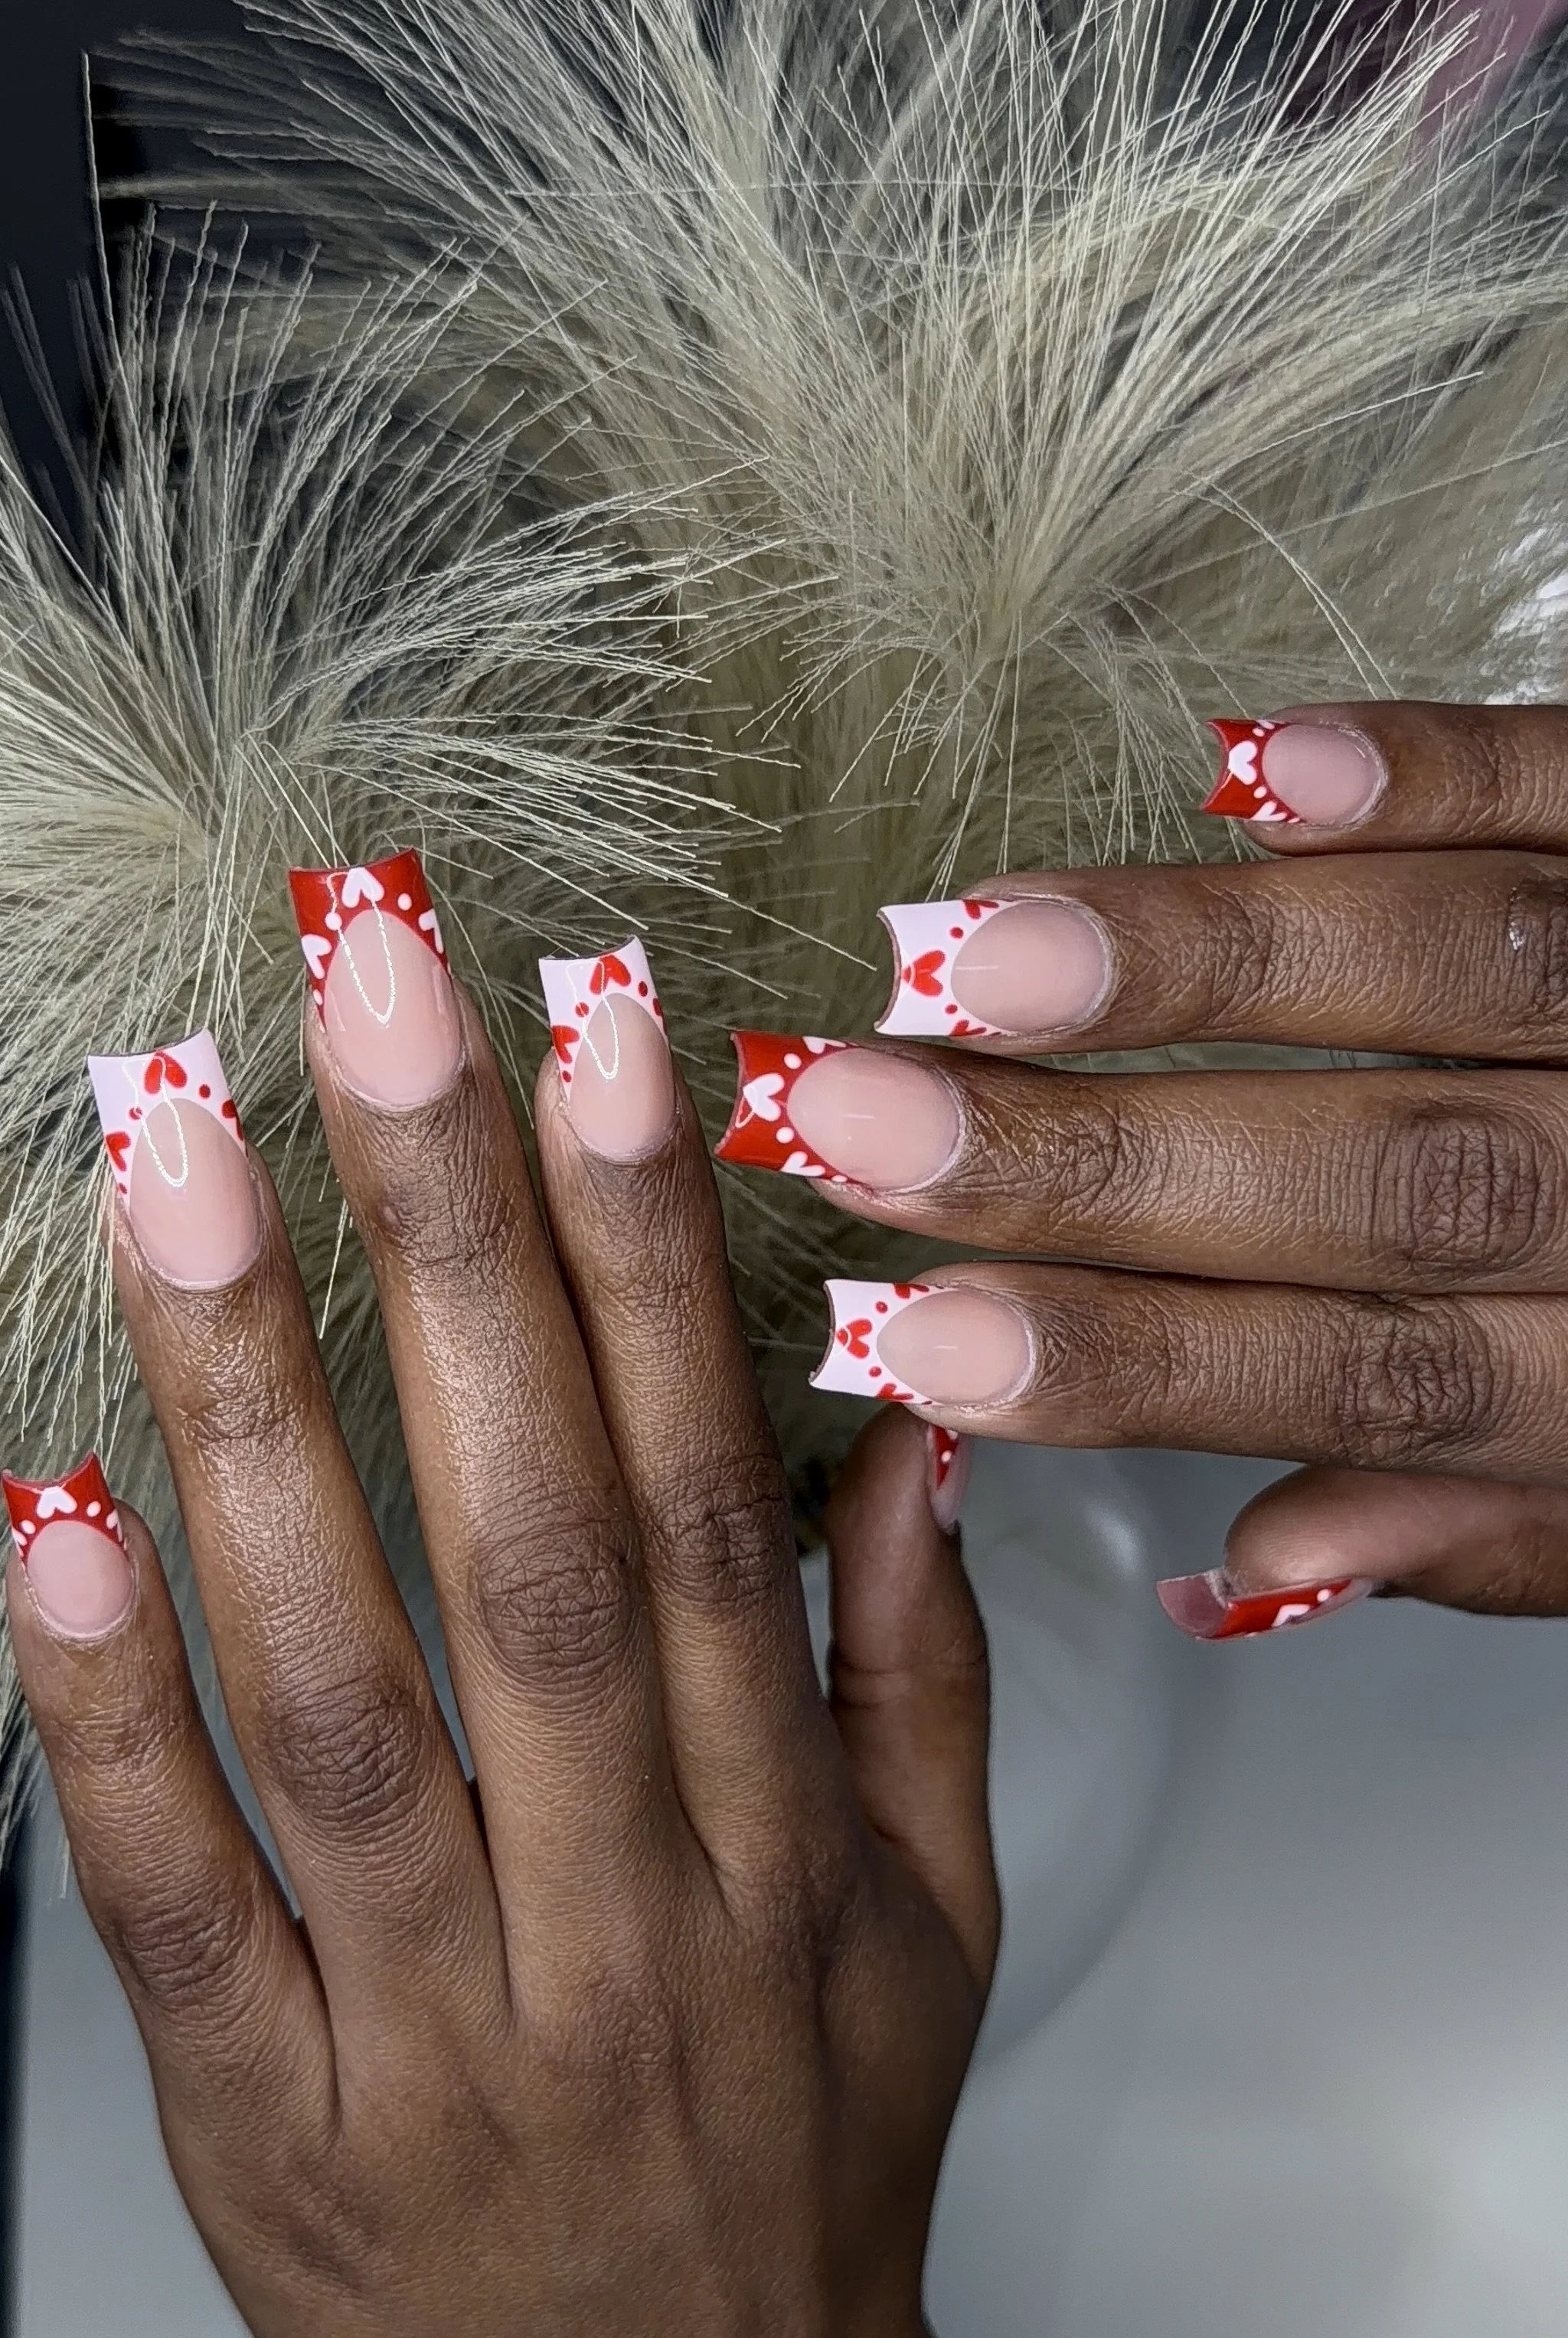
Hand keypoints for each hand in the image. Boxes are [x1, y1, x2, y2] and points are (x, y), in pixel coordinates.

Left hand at [5, 906, 996, 2337]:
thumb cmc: (807, 2172)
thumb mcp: (934, 1922)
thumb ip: (923, 1663)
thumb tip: (910, 1423)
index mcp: (772, 1836)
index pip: (703, 1483)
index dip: (650, 1241)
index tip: (597, 1020)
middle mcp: (617, 1906)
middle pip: (528, 1533)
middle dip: (445, 1232)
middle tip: (363, 987)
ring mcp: (435, 2021)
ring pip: (340, 1680)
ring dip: (244, 1403)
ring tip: (165, 1159)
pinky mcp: (271, 2123)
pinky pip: (181, 1898)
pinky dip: (114, 1707)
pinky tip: (55, 1511)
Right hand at [719, 703, 1567, 1635]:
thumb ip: (1483, 1533)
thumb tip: (1250, 1571)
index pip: (1371, 1379)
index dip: (1134, 1361)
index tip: (916, 1332)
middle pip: (1389, 1182)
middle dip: (1097, 1152)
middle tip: (855, 1113)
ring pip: (1475, 975)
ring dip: (1211, 956)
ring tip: (978, 950)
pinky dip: (1444, 775)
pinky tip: (1271, 766)